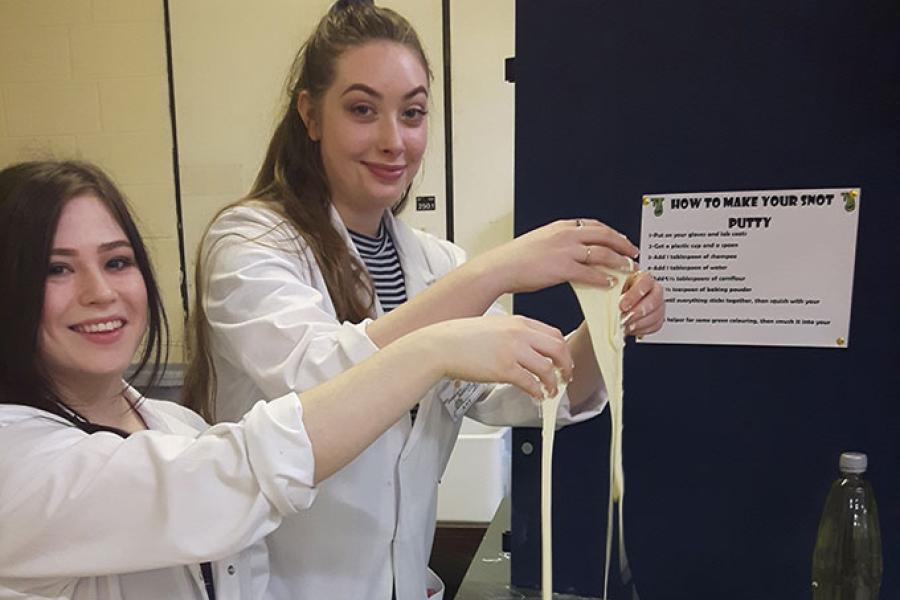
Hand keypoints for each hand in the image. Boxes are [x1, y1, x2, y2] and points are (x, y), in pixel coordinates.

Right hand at [424, 315, 573, 398]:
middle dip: (566, 365)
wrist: (442, 345)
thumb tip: (530, 348)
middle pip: (558, 348)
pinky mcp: (504, 369)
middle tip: (565, 376)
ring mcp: (513, 351)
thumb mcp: (494, 326)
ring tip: (551, 390)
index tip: (563, 360)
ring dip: (553, 383)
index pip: (554, 333)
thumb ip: (514, 333)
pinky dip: (537, 392)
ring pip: (547, 368)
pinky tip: (536, 395)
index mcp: (518, 322)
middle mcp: (519, 334)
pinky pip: (530, 383)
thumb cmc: (461, 337)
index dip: (563, 350)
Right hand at [474, 219, 639, 294]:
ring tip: (627, 269)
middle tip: (633, 252)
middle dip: (622, 244)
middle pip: (604, 235)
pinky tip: (609, 283)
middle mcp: (566, 235)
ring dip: (618, 261)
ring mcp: (565, 250)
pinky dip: (602, 278)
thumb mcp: (538, 242)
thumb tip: (569, 253)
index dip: (611, 233)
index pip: (593, 225)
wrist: (500, 268)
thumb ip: (557, 244)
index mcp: (560, 227)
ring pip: (602, 253)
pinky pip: (590, 273)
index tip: (620, 239)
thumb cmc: (514, 259)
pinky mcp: (563, 268)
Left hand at [619, 270, 664, 335]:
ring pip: (656, 314)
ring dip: (639, 322)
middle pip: (654, 300)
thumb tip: (610, 294)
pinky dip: (643, 328)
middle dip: (637, 311)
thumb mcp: (613, 289)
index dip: (634, 295)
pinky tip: (632, 328)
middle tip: (624, 318)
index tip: (622, 306)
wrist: (617, 306)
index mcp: (643, 277)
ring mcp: (658, 304)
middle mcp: (654, 289)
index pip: (645, 282)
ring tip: (625, 325)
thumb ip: (615, 290)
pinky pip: (656, 324)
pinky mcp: (659, 317)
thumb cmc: (616, 294)